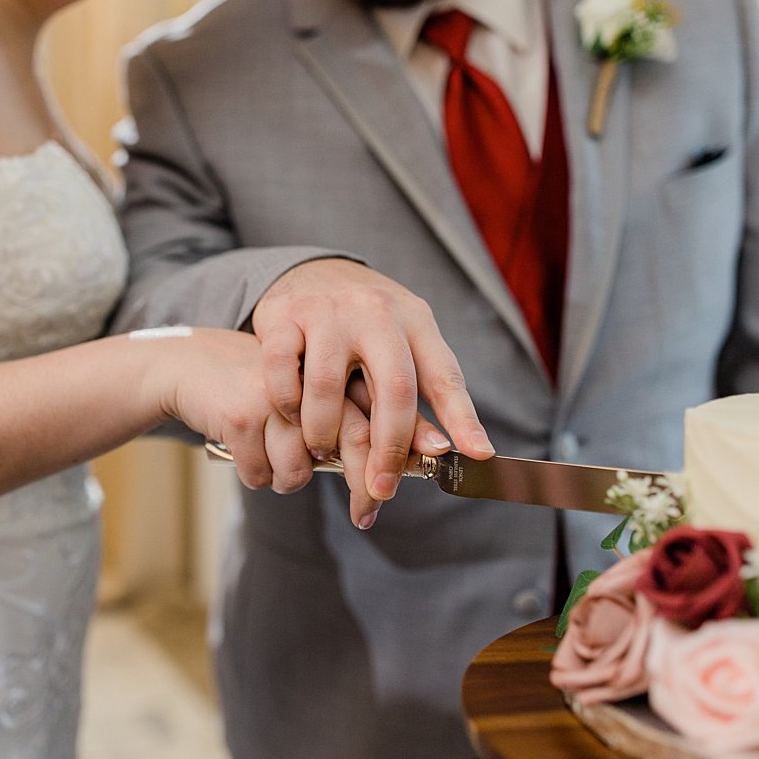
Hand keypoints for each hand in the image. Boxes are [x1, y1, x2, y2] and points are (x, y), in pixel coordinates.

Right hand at [157, 328, 407, 528]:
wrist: (191, 362)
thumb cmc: (259, 386)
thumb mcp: (305, 390)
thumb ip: (344, 416)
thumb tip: (385, 468)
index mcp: (334, 363)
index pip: (380, 408)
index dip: (402, 447)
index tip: (416, 477)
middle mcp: (310, 372)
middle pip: (354, 439)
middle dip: (363, 488)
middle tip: (364, 516)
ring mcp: (276, 396)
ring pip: (300, 471)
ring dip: (287, 478)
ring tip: (270, 453)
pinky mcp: (243, 416)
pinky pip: (262, 474)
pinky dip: (255, 475)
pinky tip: (245, 449)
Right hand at [251, 259, 493, 501]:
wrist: (314, 270)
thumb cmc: (367, 325)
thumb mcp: (404, 345)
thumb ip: (426, 395)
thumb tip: (467, 452)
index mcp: (416, 322)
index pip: (444, 376)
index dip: (463, 420)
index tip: (476, 456)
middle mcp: (377, 313)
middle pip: (393, 390)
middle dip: (389, 449)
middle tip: (380, 488)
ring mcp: (329, 312)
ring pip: (328, 387)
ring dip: (324, 432)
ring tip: (323, 450)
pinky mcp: (285, 316)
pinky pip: (282, 372)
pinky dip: (288, 404)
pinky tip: (293, 415)